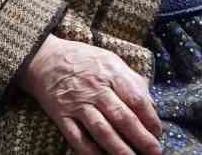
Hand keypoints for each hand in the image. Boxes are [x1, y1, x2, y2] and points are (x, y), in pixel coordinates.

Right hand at [16, 35, 162, 154]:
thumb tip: (151, 104)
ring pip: (102, 130)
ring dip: (119, 149)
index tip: (158, 133)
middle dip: (141, 138)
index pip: (136, 99)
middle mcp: (95, 89)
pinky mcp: (61, 115)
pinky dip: (90, 152)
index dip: (150, 118)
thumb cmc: (82, 59)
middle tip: (155, 152)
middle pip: (122, 117)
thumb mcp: (110, 60)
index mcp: (111, 73)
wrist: (43, 57)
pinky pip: (77, 138)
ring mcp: (77, 103)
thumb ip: (131, 80)